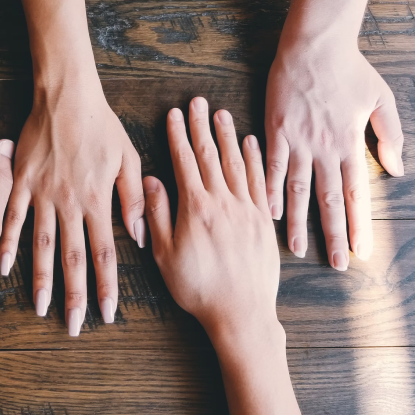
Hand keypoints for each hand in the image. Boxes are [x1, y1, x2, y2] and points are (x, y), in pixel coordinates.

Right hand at [0, 71, 144, 335]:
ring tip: (40, 307)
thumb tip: (140, 237)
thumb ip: (133, 198)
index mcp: (97, 199)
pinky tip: (4, 267)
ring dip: (41, 279)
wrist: (66, 95)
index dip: (107, 286)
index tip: (107, 313)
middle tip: (74, 325)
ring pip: (41, 245)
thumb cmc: (101, 125)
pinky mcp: (21, 182)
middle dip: (75, 295)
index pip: (104, 253)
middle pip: (73, 257)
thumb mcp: (128, 158)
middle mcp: (69, 203)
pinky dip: (8, 244)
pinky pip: (12, 218)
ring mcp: (42, 194)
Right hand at [143, 98, 278, 340]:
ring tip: (221, 113)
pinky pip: (260, 181)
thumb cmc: (198, 288)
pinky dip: (255, 159)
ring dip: (227, 136)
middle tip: (198, 101)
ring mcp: (247, 209)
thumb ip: (157, 214)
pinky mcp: (263, 221)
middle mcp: (223, 202)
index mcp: (196, 208)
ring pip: (236, 163)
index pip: (185, 162)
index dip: (178, 135)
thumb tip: (150, 180)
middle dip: (201, 126)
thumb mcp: (165, 255)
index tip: (174, 114)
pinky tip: (251, 143)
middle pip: (210, 155)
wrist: (241, 313)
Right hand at [265, 36, 403, 267]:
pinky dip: (270, 190)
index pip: (356, 193)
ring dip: (298, 221)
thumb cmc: (349, 69)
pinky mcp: (276, 131)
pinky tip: (268, 211)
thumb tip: (397, 169)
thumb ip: (390, 136)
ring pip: (298, 189)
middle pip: (328, 199)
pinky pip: (272, 166)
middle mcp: (325, 148)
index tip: (362, 252)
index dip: (359, 225)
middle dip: (333, 234)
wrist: (314, 46)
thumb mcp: (381, 99)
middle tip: (335, 264)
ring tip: (296, 249)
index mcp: (350, 143)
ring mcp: (298, 141)